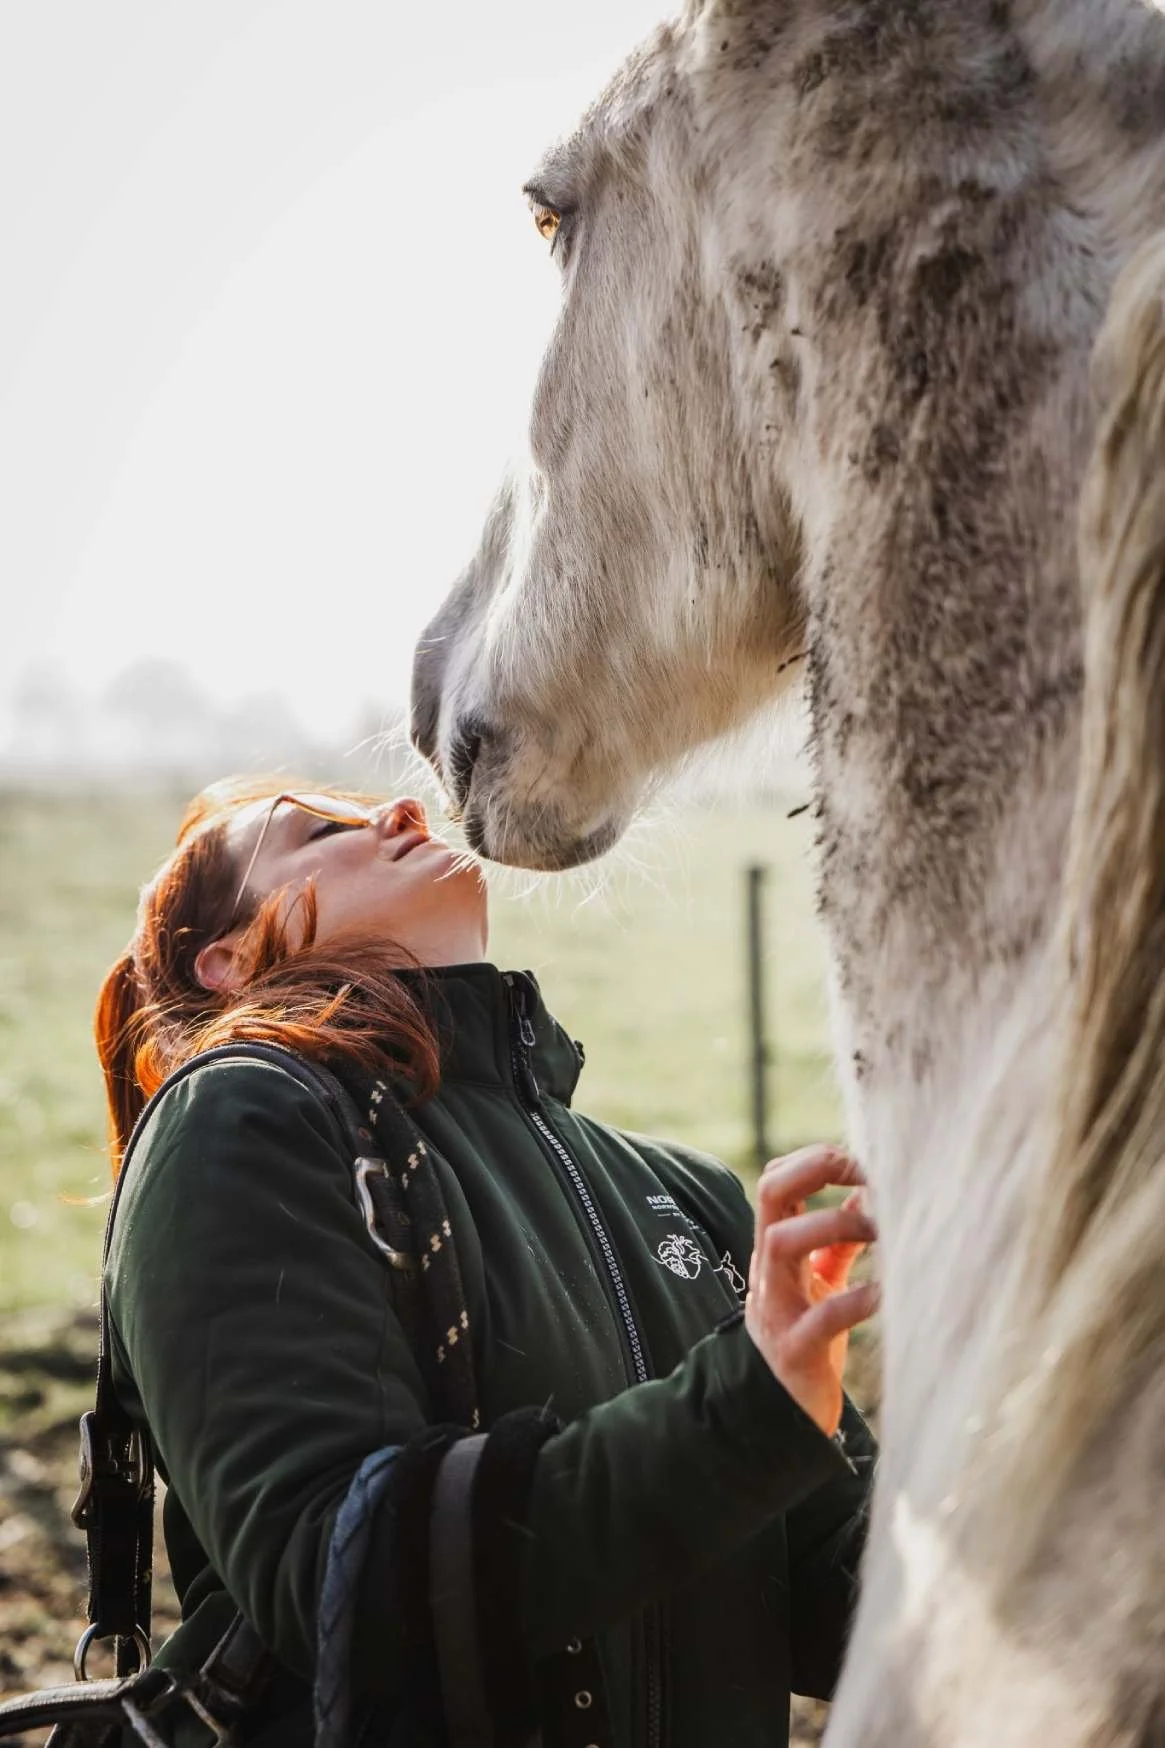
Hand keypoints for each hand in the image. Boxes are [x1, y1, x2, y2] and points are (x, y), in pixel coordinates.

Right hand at [745, 1144, 878, 1438]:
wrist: (779, 1414)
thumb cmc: (807, 1337)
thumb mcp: (818, 1280)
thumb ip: (837, 1240)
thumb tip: (866, 1192)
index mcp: (774, 1248)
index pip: (777, 1178)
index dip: (816, 1158)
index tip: (864, 1159)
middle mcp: (769, 1269)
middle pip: (771, 1192)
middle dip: (816, 1168)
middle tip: (867, 1173)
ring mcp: (778, 1306)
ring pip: (782, 1241)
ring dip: (835, 1223)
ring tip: (882, 1230)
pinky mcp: (796, 1349)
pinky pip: (821, 1316)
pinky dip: (857, 1300)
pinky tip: (887, 1293)